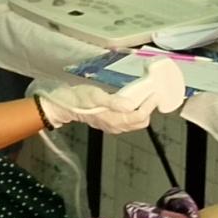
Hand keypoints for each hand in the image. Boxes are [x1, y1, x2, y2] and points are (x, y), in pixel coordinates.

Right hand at [35, 60, 185, 134]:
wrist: (63, 105)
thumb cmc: (77, 99)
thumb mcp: (94, 96)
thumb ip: (113, 101)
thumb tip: (130, 105)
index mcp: (114, 120)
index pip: (139, 116)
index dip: (149, 105)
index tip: (155, 93)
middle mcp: (116, 125)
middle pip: (140, 121)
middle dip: (149, 108)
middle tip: (152, 92)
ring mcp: (113, 125)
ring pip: (135, 121)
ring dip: (143, 109)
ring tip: (145, 94)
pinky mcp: (110, 121)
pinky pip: (129, 119)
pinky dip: (135, 111)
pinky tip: (134, 100)